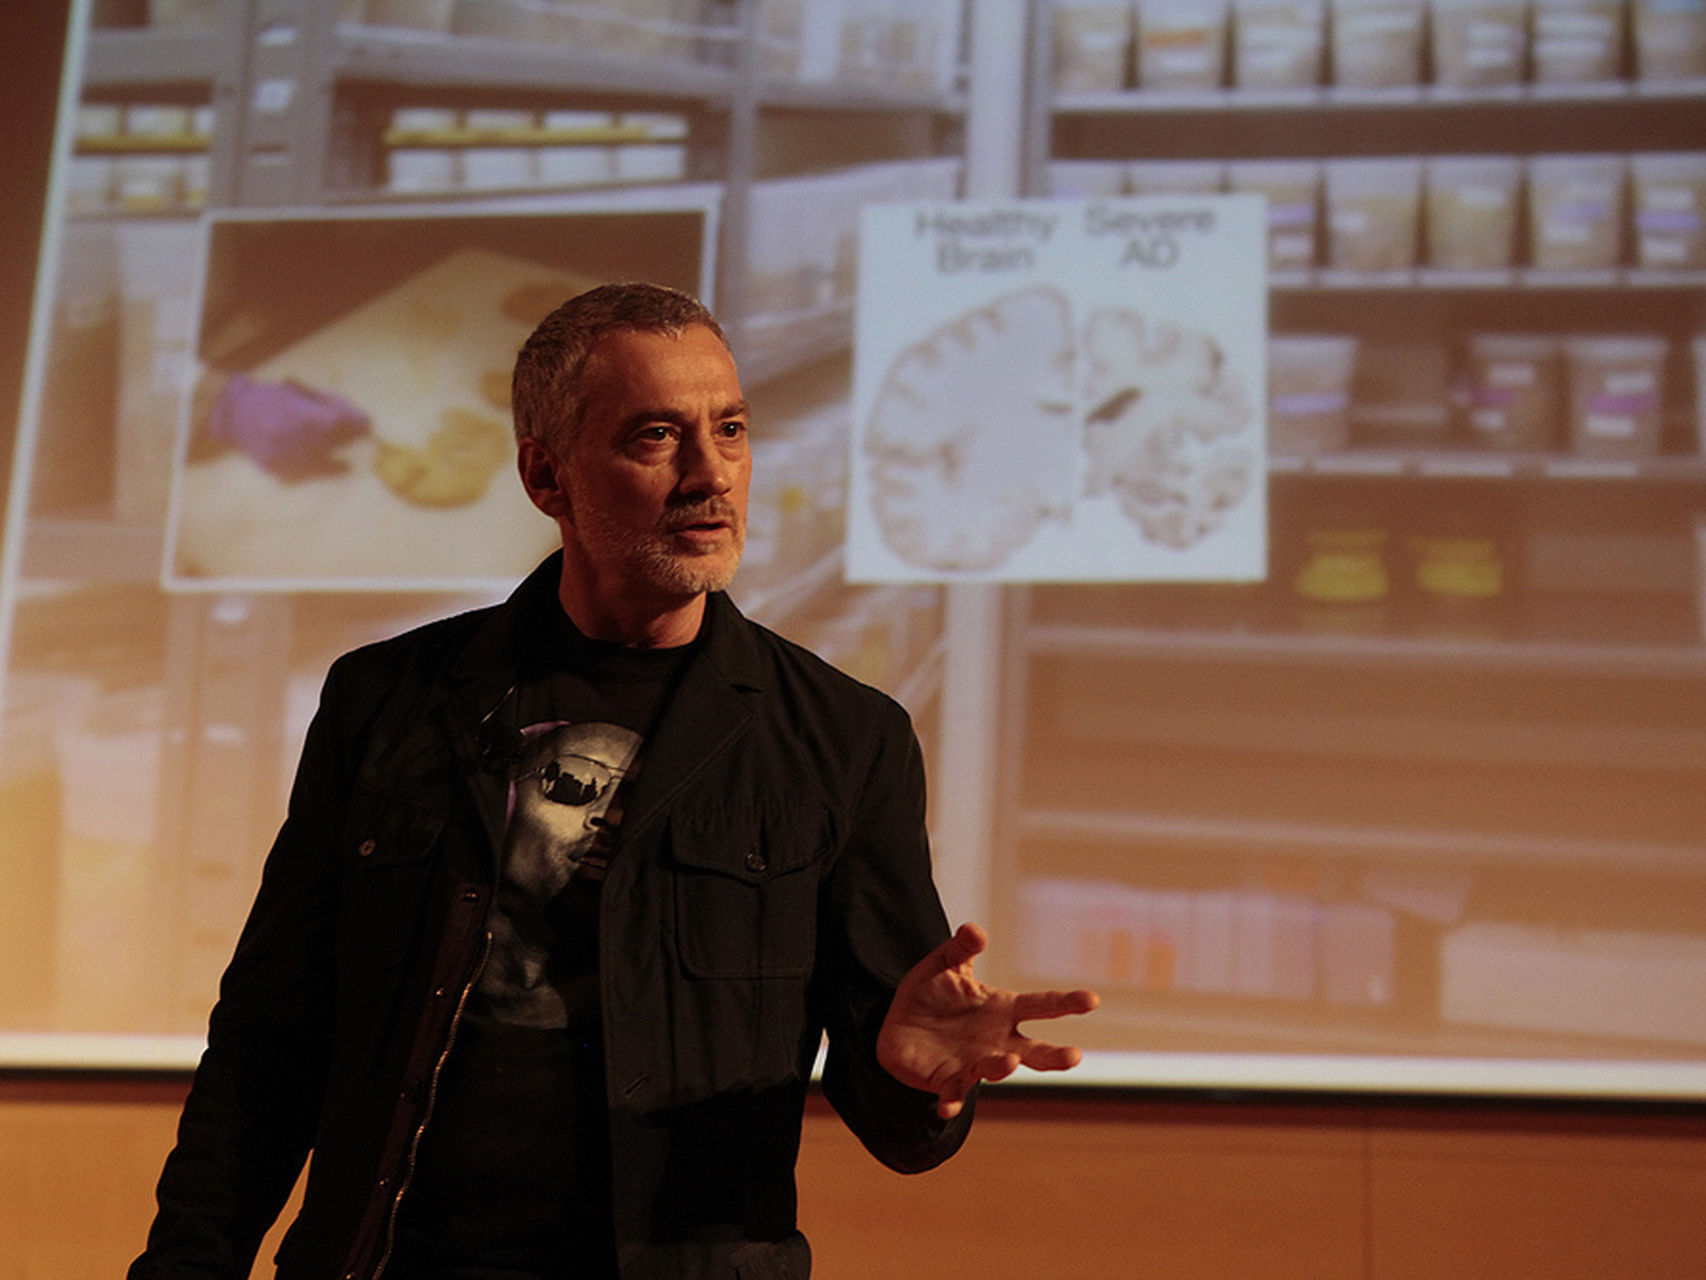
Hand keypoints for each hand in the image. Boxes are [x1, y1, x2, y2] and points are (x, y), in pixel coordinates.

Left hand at [877, 922, 1098, 1118]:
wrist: (898, 1024)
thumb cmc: (932, 992)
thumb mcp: (946, 964)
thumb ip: (962, 948)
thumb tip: (975, 930)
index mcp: (1002, 1009)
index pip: (1040, 1005)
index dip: (1066, 1002)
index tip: (1092, 1000)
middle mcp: (996, 1041)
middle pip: (1032, 1051)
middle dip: (1054, 1056)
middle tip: (1075, 1056)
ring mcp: (973, 1063)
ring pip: (994, 1070)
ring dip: (1002, 1067)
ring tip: (1010, 1062)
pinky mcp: (946, 1081)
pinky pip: (952, 1094)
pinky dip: (951, 1102)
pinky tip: (946, 1108)